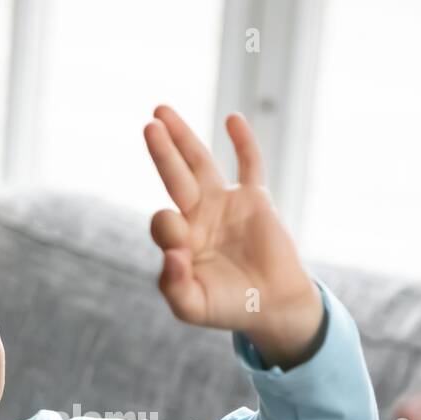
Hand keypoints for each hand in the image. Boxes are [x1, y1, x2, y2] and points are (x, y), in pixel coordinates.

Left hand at [144, 105, 322, 369]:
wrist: (272, 306)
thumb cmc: (229, 308)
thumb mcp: (192, 307)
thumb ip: (173, 286)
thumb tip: (172, 253)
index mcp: (179, 240)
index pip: (163, 222)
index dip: (167, 229)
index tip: (180, 251)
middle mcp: (198, 217)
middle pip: (174, 177)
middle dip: (162, 153)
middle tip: (149, 127)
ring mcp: (226, 204)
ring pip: (201, 163)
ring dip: (183, 137)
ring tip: (161, 111)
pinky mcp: (255, 199)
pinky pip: (249, 164)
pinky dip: (243, 142)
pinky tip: (232, 120)